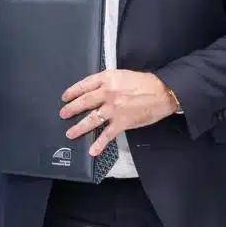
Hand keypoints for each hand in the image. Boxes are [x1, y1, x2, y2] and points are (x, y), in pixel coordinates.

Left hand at [59, 69, 176, 156]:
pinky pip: (107, 134)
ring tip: (70, 133)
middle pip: (84, 102)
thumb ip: (107, 81)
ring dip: (79, 127)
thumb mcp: (122, 75)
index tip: (65, 97)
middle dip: (71, 109)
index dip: (72, 91)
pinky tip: (92, 150)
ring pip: (91, 119)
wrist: (162, 92)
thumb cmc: (144, 82)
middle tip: (63, 114)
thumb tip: (94, 89)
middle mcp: (107, 93)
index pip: (84, 85)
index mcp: (107, 79)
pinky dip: (99, 144)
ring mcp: (113, 109)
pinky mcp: (122, 122)